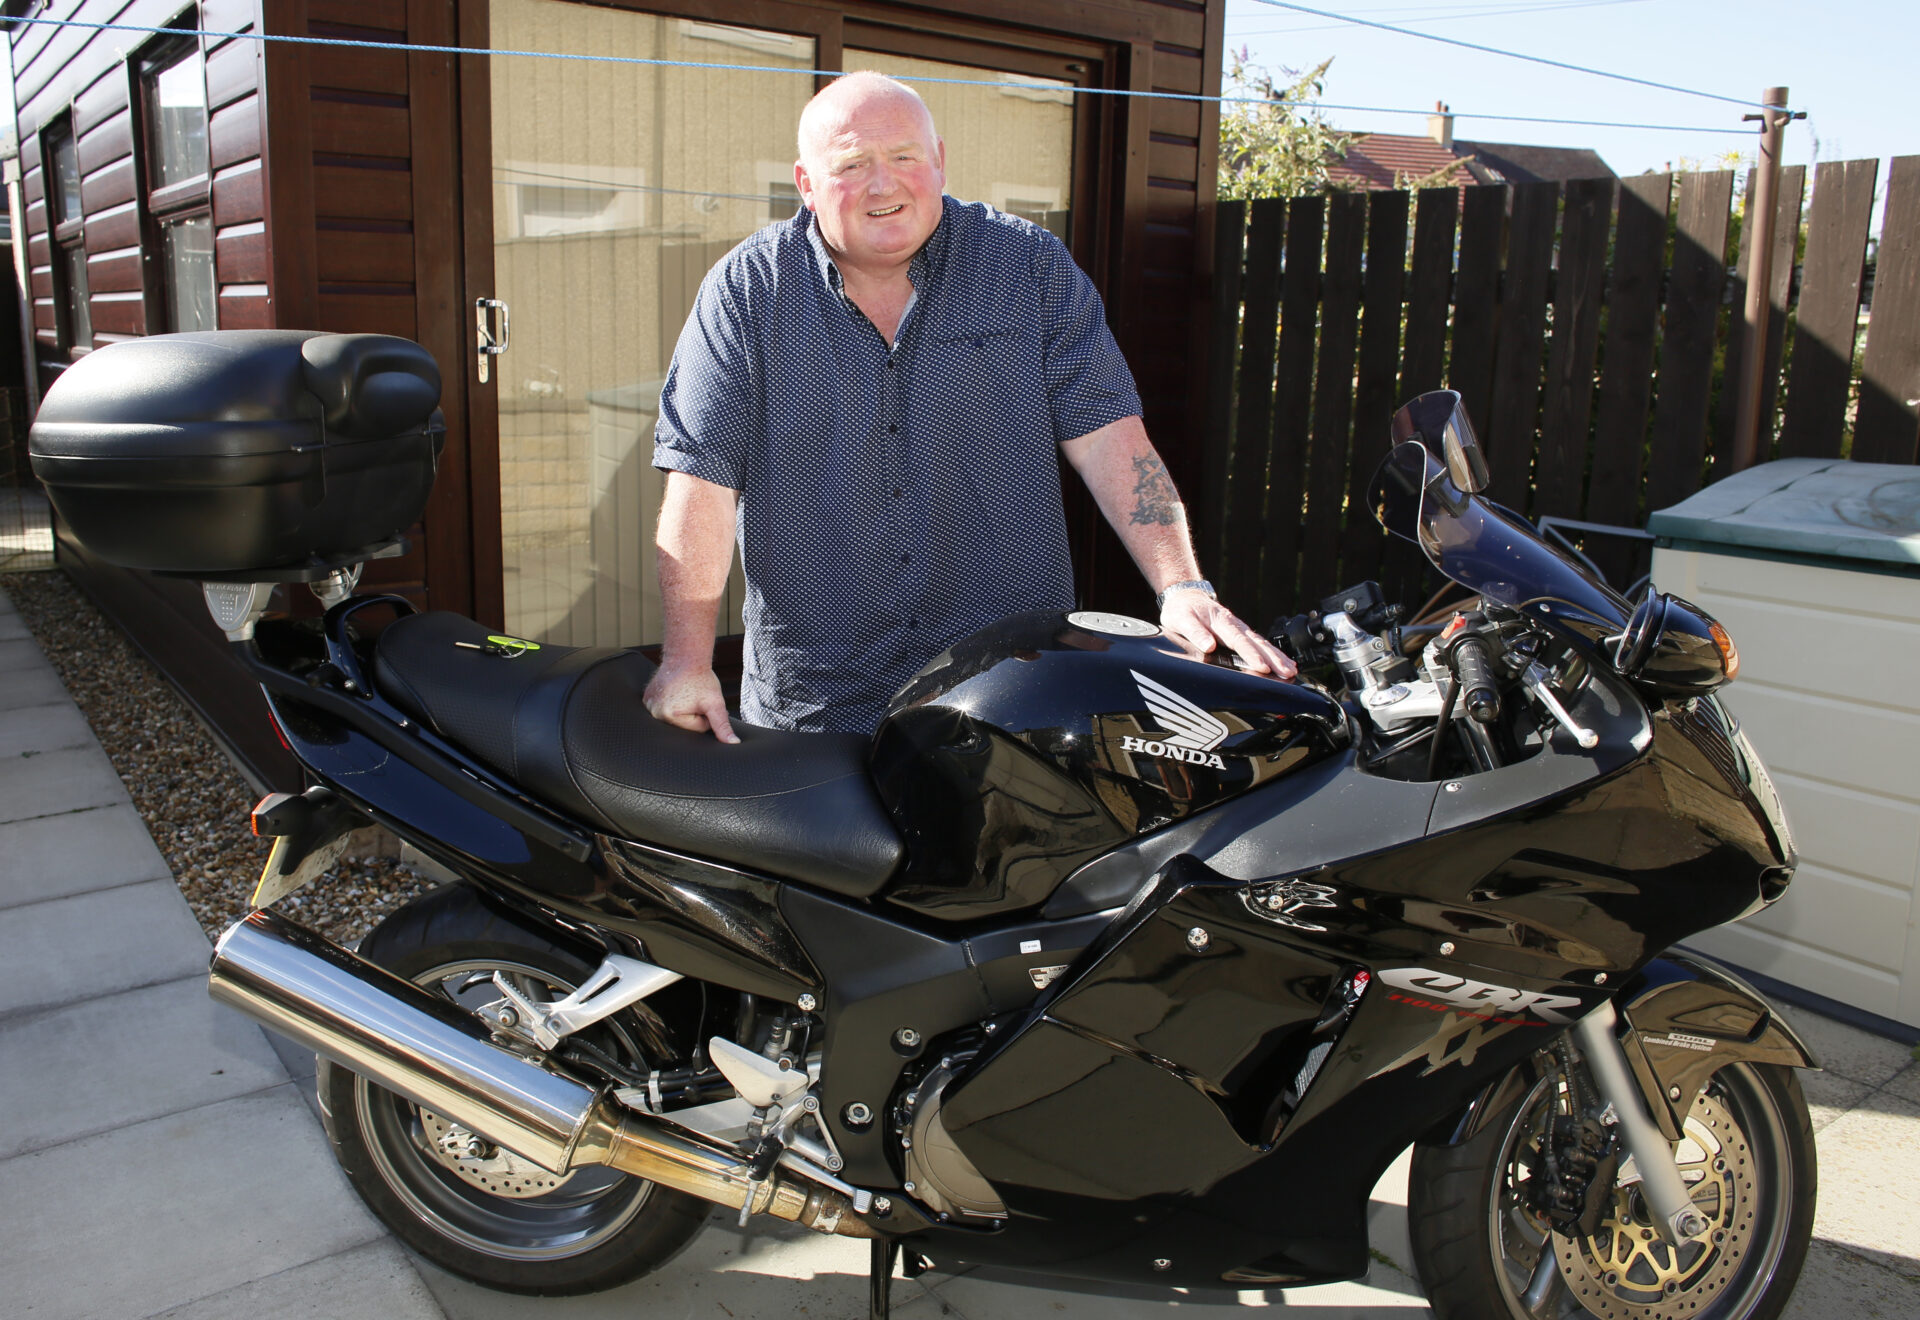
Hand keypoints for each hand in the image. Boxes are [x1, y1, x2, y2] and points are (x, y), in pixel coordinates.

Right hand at [643, 661, 739, 742]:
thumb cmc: (701, 678)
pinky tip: (676, 691)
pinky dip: (672, 702)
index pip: (698, 729)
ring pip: (676, 718)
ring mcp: (649, 705)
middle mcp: (655, 713)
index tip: (703, 700)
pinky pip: (665, 708)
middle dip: (694, 713)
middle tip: (694, 696)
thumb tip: (733, 743)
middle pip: (685, 726)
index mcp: (670, 716)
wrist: (686, 657)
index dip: (706, 715)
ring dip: (684, 708)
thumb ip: (722, 725)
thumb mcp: (715, 703)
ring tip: (685, 693)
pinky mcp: (647, 699)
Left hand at [1159, 592, 1297, 679]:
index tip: (1263, 667)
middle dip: (1274, 659)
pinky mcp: (1241, 633)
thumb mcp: (1180, 619)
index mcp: (1221, 622)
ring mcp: (1240, 629)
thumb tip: (1209, 645)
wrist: (1186, 596)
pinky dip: (1273, 653)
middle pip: (1257, 643)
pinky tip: (1284, 662)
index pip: (1239, 641)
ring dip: (1278, 657)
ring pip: (1262, 643)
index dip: (1251, 655)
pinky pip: (1260, 643)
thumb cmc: (1182, 610)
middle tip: (1288, 672)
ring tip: (1291, 670)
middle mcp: (1234, 625)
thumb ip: (1195, 632)